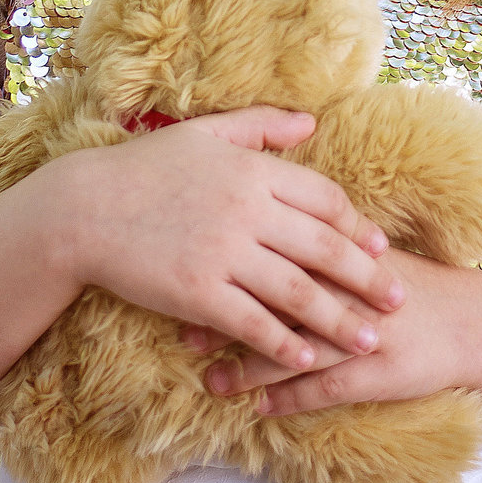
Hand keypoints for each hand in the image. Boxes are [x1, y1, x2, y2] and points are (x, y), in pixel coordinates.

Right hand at [45, 105, 407, 378]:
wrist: (83, 209)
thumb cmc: (144, 168)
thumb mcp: (206, 132)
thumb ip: (261, 125)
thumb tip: (311, 123)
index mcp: (254, 171)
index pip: (325, 200)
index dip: (357, 227)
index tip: (381, 248)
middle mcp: (247, 212)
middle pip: (324, 249)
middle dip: (367, 278)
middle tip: (398, 301)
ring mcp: (223, 254)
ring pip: (298, 292)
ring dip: (339, 320)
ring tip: (369, 340)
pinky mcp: (197, 293)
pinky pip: (251, 322)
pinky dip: (282, 343)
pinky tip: (306, 359)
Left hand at [180, 249, 481, 416]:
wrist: (471, 324)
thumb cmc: (410, 286)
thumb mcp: (367, 253)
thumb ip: (320, 242)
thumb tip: (263, 235)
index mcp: (343, 255)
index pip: (276, 254)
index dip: (231, 267)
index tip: (193, 277)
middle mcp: (347, 292)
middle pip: (273, 302)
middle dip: (226, 319)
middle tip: (185, 332)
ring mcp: (360, 336)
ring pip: (290, 352)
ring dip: (245, 369)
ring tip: (209, 381)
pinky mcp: (375, 375)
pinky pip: (321, 390)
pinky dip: (287, 400)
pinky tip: (259, 409)